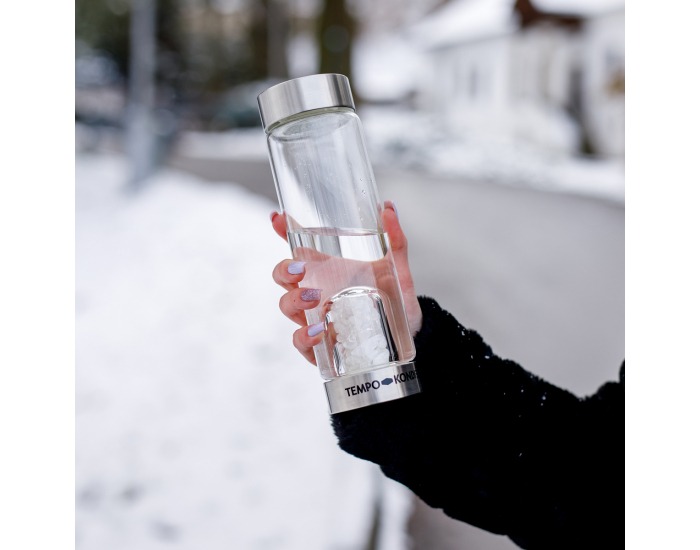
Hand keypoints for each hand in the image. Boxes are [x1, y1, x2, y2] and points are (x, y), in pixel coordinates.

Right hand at [270, 201, 421, 365]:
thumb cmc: (395, 300)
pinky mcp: (320, 346)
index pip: (299, 248)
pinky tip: (319, 331)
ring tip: (313, 297)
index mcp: (329, 271)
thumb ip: (395, 240)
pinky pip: (301, 341)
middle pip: (283, 277)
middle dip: (283, 270)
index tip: (278, 218)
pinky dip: (305, 336)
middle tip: (300, 269)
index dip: (284, 231)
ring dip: (293, 300)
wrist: (411, 336)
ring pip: (286, 306)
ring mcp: (315, 319)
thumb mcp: (396, 268)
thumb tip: (389, 208)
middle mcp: (316, 293)